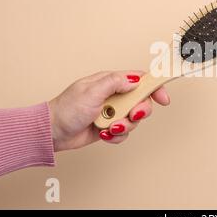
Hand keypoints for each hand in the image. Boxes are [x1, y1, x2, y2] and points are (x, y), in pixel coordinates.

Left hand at [48, 71, 169, 151]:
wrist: (53, 132)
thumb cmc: (67, 108)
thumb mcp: (91, 91)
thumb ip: (114, 82)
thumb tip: (134, 80)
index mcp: (111, 82)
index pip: (139, 80)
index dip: (154, 87)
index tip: (163, 98)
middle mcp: (114, 96)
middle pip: (141, 102)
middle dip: (139, 111)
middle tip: (131, 115)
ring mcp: (112, 111)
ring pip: (133, 119)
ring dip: (124, 126)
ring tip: (109, 127)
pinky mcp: (109, 126)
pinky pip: (123, 133)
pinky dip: (116, 136)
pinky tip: (104, 133)